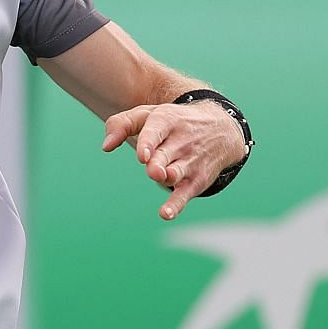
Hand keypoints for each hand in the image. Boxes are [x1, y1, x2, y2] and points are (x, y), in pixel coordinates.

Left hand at [101, 101, 249, 221]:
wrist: (221, 128)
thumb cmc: (172, 122)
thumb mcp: (147, 114)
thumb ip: (121, 125)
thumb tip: (106, 147)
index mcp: (166, 121)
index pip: (155, 132)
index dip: (148, 144)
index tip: (142, 156)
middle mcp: (180, 142)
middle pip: (164, 156)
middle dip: (158, 164)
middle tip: (154, 170)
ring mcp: (189, 162)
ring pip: (175, 173)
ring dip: (169, 178)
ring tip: (161, 177)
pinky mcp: (196, 180)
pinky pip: (184, 194)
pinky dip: (176, 205)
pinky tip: (165, 214)